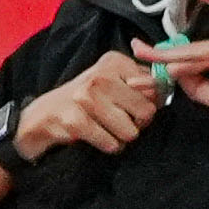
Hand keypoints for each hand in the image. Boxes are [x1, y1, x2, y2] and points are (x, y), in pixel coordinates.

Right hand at [5, 46, 179, 166]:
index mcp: (114, 62)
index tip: (132, 106)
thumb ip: (142, 82)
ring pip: (131, 131)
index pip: (156, 88)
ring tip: (105, 129)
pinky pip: (112, 143)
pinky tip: (96, 138)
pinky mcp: (74, 120)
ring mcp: (85, 97)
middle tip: (119, 121)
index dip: (150, 103)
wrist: (39, 118)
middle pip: (147, 112)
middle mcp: (100, 76)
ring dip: (121, 137)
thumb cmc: (83, 102)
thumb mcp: (112, 83)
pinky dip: (108, 146)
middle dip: (137, 123)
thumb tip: (169, 85)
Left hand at [145, 0, 208, 151]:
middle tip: (135, 51)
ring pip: (199, 50)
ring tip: (152, 58)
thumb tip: (174, 73)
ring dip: (176, 57)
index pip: (185, 65)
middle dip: (159, 57)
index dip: (161, 67)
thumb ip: (196, 85)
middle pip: (187, 54)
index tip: (137, 72)